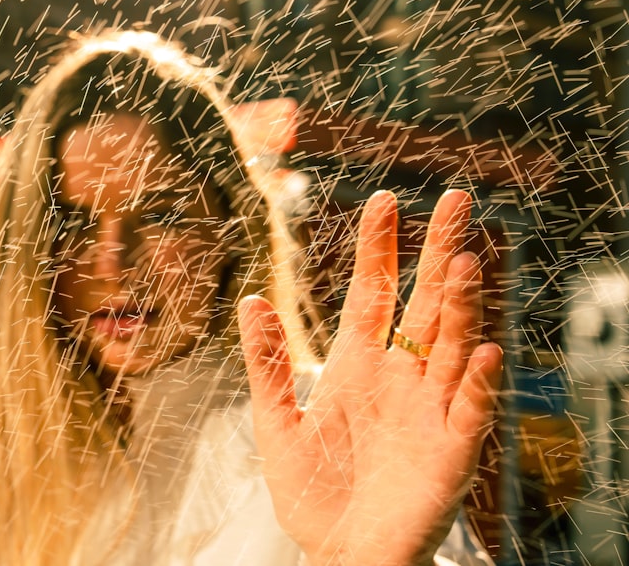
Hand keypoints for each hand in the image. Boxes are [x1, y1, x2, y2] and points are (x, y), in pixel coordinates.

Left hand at [239, 189, 502, 565]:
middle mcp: (399, 377)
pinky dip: (478, 383)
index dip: (377, 249)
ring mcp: (428, 411)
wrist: (339, 556)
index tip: (383, 201)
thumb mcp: (278, 423)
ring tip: (463, 262)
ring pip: (449, 347)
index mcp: (357, 364)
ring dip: (459, 307)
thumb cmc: (312, 492)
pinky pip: (469, 411)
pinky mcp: (450, 452)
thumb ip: (268, 363)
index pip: (371, 293)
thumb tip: (250, 300)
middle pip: (423, 304)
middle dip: (438, 253)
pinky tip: (482, 351)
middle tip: (454, 201)